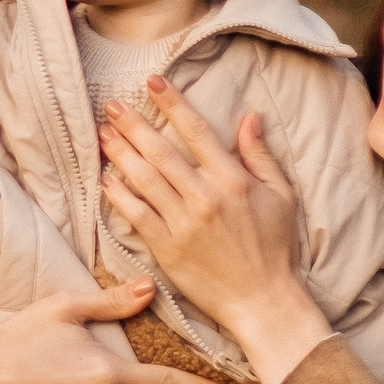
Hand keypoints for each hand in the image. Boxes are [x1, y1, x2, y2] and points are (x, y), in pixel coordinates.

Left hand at [98, 83, 334, 383]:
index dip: (173, 103)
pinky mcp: (167, 249)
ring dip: (120, 153)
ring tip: (103, 133)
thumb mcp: (280, 196)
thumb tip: (249, 116)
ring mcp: (183, 224)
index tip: (152, 82)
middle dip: (134, 125)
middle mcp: (205, 198)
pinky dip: (118, 195)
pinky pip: (136, 215)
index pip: (197, 131)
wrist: (262, 301)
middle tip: (112, 105)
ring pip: (144, 179)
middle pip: (161, 152)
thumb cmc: (275, 248)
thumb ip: (260, 155)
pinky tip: (105, 178)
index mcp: (233, 181)